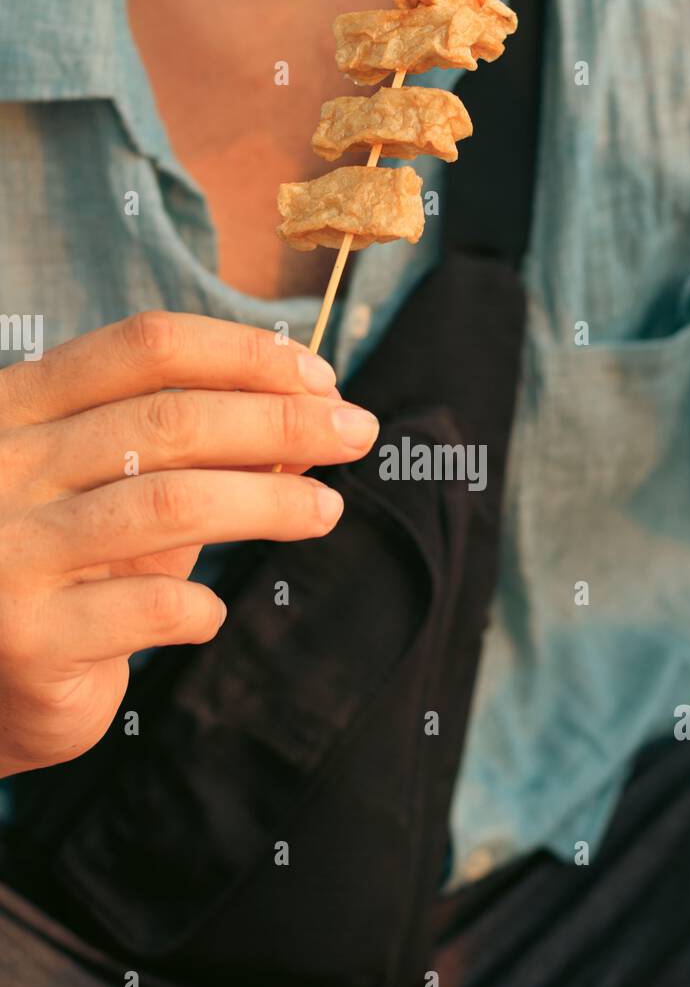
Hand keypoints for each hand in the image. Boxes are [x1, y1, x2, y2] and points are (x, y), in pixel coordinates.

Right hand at [0, 310, 378, 777]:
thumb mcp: (118, 496)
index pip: (146, 349)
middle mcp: (3, 467)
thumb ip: (196, 457)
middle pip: (169, 420)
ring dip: (269, 501)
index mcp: (19, 409)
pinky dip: (202, 607)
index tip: (321, 377)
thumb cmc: (61, 574)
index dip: (244, 354)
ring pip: (170, 504)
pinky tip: (212, 612)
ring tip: (326, 509)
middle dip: (280, 420)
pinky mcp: (28, 637)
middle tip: (357, 432)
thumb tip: (310, 418)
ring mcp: (8, 552)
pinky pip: (150, 605)